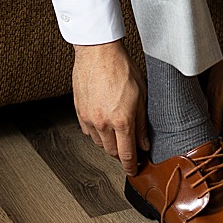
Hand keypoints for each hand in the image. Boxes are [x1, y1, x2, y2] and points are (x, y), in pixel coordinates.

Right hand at [73, 40, 147, 174]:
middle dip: (121, 155)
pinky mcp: (78, 110)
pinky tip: (103, 125)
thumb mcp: (141, 95)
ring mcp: (89, 117)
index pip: (127, 154)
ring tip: (116, 135)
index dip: (131, 166)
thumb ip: (141, 123)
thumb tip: (144, 143)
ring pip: (99, 143)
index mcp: (121, 120)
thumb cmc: (121, 68)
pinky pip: (87, 132)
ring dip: (109, 144)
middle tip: (129, 150)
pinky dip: (96, 133)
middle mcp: (103, 122)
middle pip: (111, 152)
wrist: (98, 52)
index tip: (133, 170)